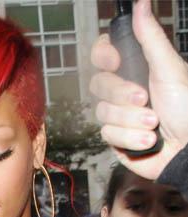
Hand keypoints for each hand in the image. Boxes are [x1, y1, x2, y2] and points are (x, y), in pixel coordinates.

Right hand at [90, 0, 187, 179]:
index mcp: (135, 70)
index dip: (102, 56)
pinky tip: (147, 141)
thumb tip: (141, 4)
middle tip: (145, 99)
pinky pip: (108, 133)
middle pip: (99, 84)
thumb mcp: (169, 70)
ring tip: (153, 125)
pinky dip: (129, 137)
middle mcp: (122, 91)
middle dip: (122, 95)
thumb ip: (151, 39)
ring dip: (131, 120)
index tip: (115, 62)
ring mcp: (117, 115)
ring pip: (102, 112)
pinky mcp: (114, 138)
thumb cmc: (186, 109)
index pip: (103, 55)